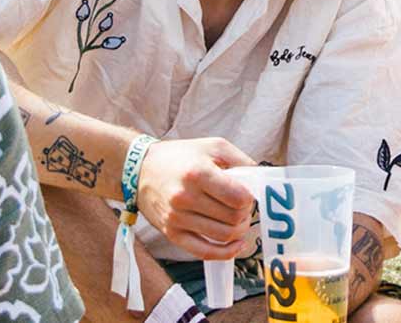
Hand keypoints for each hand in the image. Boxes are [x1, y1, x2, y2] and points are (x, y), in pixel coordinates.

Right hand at [135, 137, 258, 258]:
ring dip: (239, 231)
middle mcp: (186, 197)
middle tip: (243, 207)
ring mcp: (177, 218)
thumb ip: (240, 159)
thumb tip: (261, 179)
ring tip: (239, 221)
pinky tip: (236, 245)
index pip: (238, 197)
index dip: (249, 198)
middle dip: (245, 214)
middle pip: (233, 218)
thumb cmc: (180, 156)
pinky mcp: (172, 233)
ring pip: (223, 236)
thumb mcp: (212, 146)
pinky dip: (225, 253)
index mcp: (198, 173)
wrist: (139, 169)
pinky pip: (204, 252)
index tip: (247, 194)